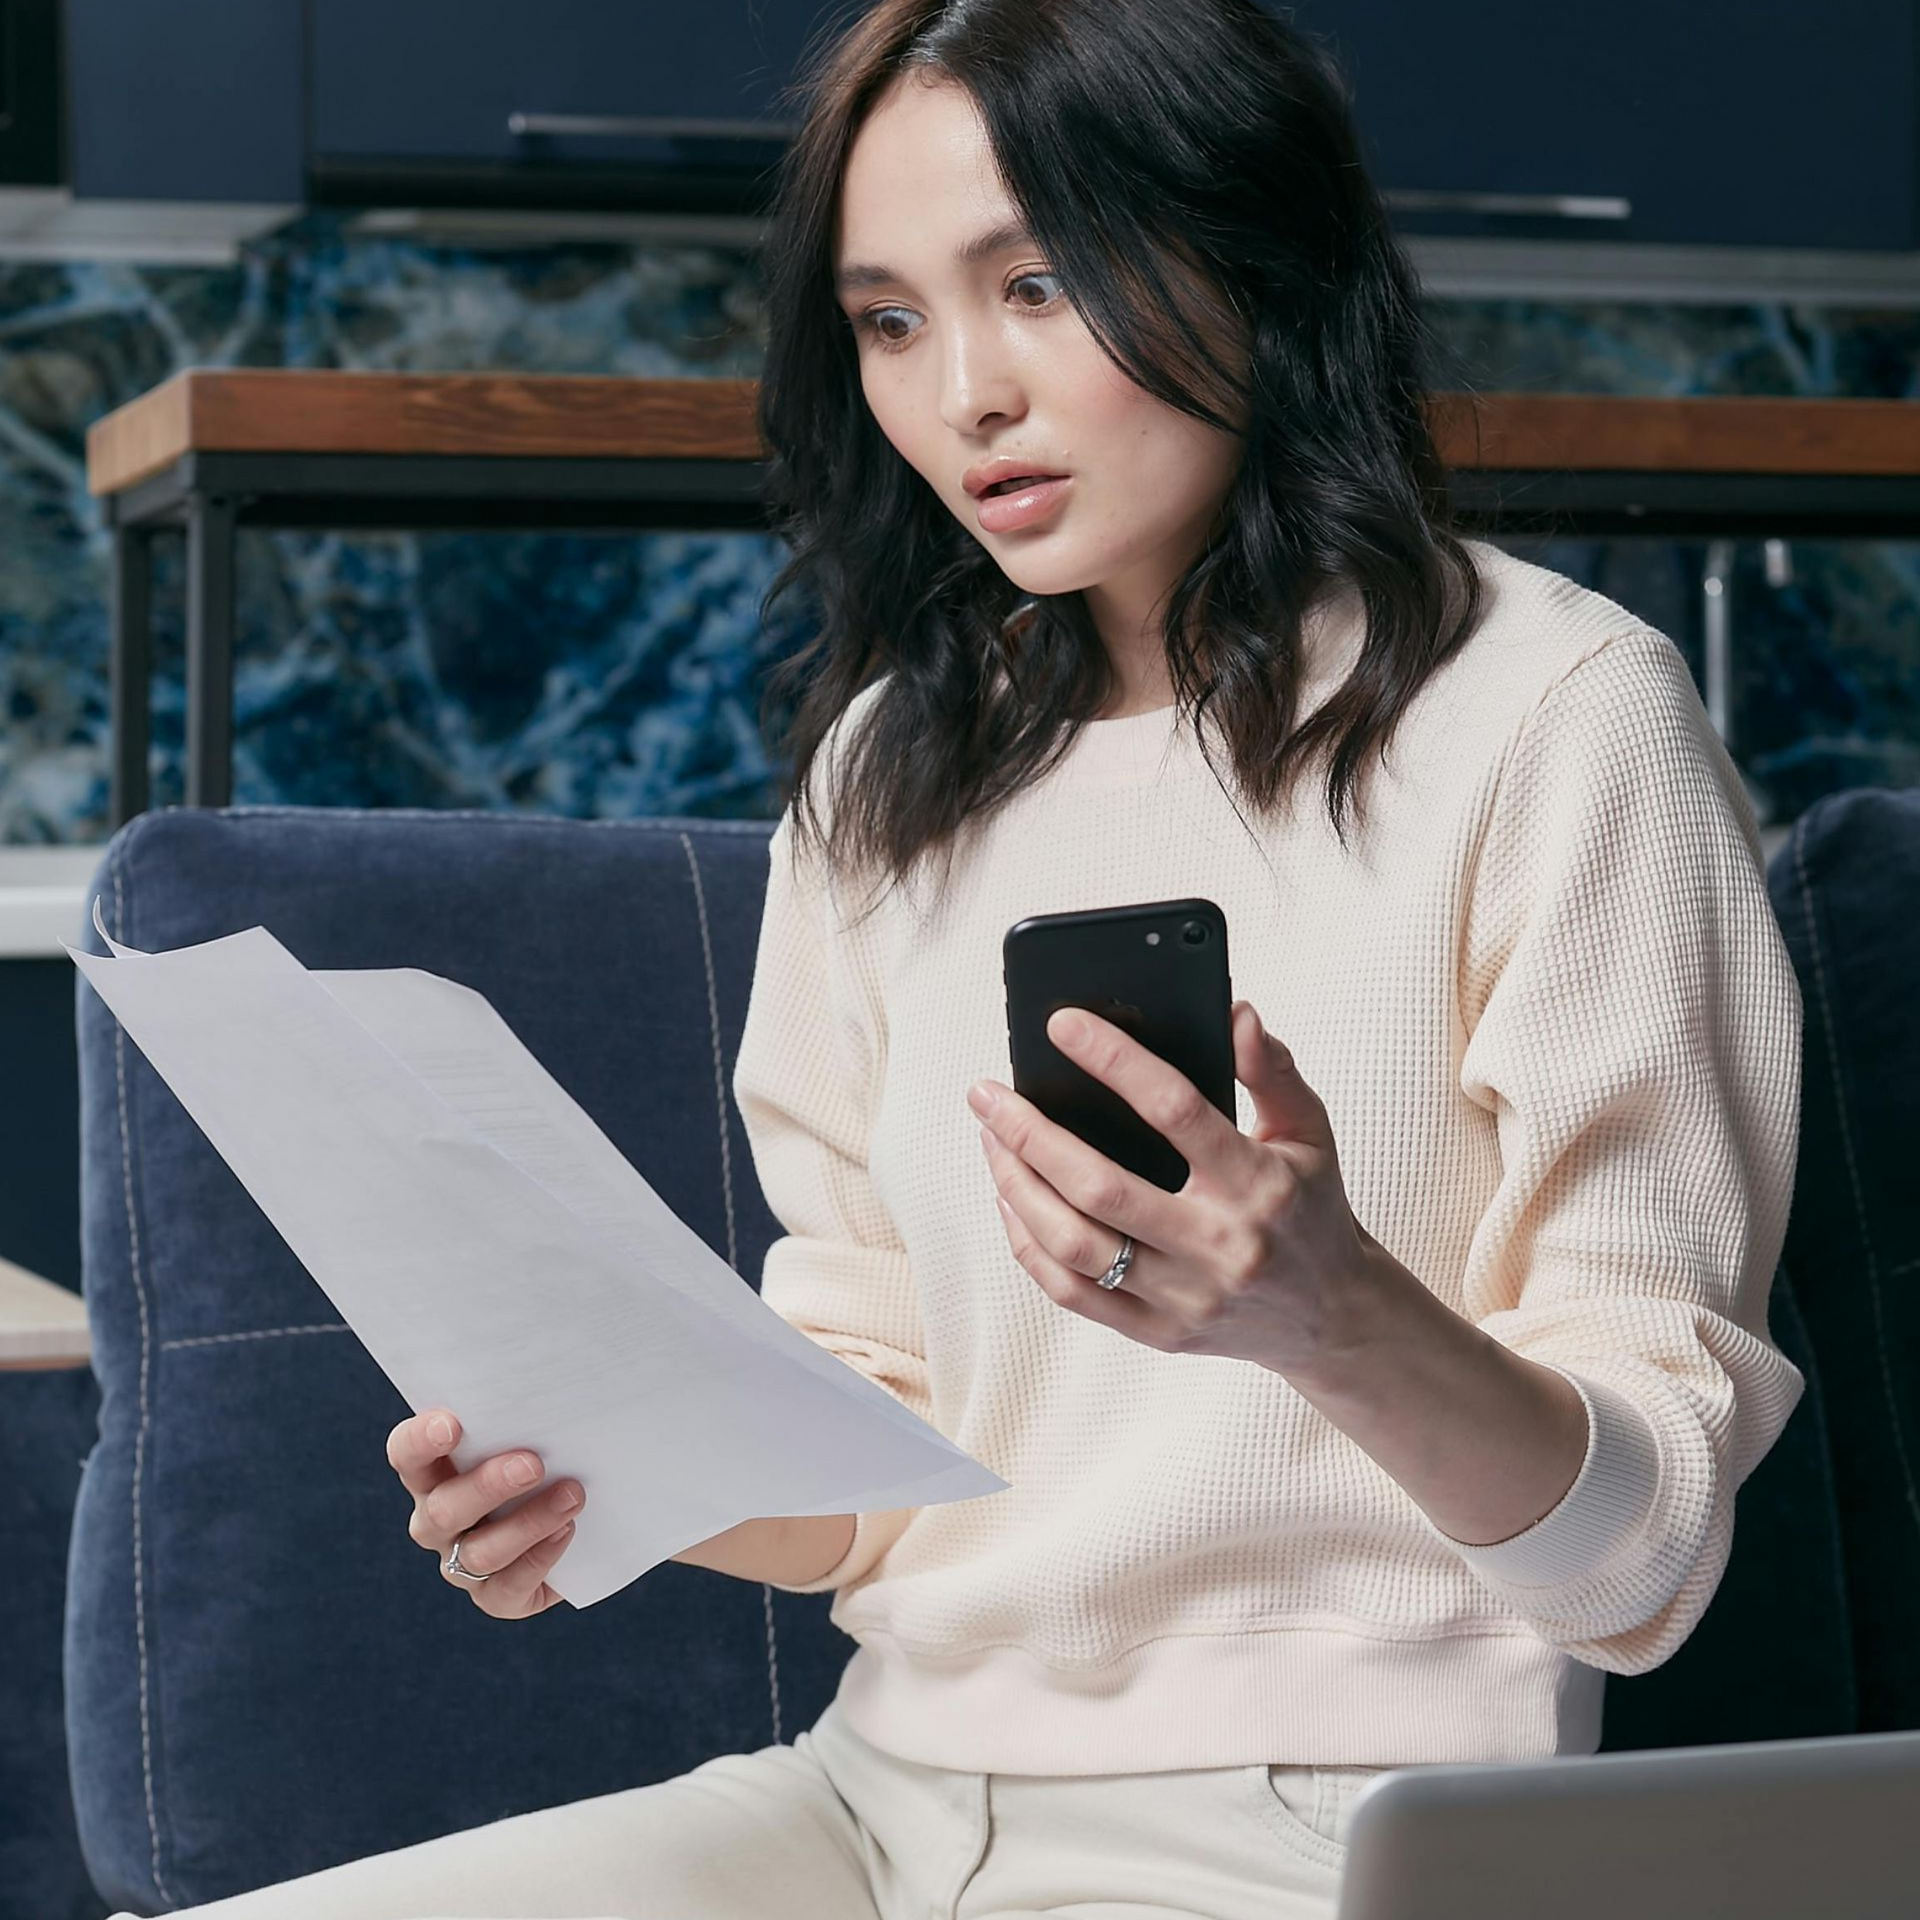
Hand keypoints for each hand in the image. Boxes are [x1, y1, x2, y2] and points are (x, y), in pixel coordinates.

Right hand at [387, 1409, 585, 1618]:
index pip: (407, 1454)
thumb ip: (527, 1412)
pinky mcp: (497, 1596)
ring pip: (478, 1554)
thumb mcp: (535, 1429)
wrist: (585, 1517)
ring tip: (573, 1495)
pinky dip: (539, 1559)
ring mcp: (462, 1562)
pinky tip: (567, 1531)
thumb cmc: (550, 1453)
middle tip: (533, 1464)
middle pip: (444, 1509)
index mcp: (434, 1471)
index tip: (452, 1423)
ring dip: (528, 1523)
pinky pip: (506, 1590)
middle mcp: (438, 1519)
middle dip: (487, 1486)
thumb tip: (558, 1376)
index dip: (421, 1440)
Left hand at [968, 1000, 1378, 1372]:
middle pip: (1100, 1187)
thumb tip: (1235, 1013)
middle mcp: (1219, 1246)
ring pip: (1074, 1243)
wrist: (1334, 1317)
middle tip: (988, 1093)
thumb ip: (1273, 1070)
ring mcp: (1185, 1297)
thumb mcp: (1310, 1132)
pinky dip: (1028, 1243)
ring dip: (1017, 1185)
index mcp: (1258, 1185)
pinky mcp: (1158, 1333)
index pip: (1175, 1111)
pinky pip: (1071, 1292)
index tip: (1062, 1025)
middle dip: (1030, 1133)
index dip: (1114, 1061)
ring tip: (991, 1138)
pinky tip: (1010, 1198)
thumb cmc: (1311, 1209)